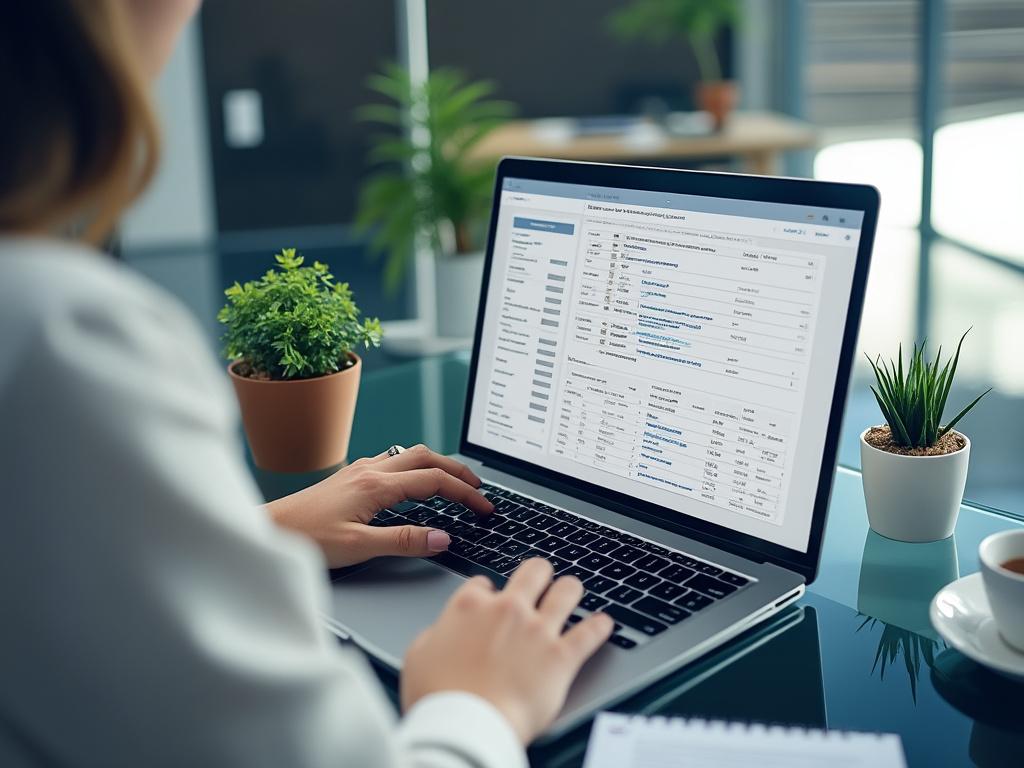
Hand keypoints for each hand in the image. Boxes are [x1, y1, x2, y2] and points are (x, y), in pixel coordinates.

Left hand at [265, 444, 493, 567]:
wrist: (268, 528)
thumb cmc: (305, 538)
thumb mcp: (359, 547)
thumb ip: (404, 541)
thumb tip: (442, 538)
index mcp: (377, 485)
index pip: (434, 481)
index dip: (464, 493)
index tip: (484, 506)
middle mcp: (370, 470)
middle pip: (427, 457)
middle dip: (457, 470)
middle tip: (478, 488)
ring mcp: (360, 470)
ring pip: (410, 454)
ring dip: (437, 465)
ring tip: (453, 481)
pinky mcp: (351, 476)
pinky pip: (393, 461)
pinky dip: (415, 468)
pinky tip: (413, 483)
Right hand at [401, 559, 614, 743]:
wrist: (465, 727)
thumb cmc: (438, 698)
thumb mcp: (418, 656)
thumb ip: (436, 634)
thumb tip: (442, 632)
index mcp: (469, 606)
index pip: (483, 583)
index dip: (488, 592)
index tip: (491, 601)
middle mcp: (507, 609)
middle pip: (533, 571)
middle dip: (539, 574)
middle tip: (540, 582)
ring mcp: (537, 630)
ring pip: (567, 590)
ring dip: (571, 590)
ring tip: (572, 593)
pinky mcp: (562, 656)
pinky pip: (591, 632)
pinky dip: (600, 627)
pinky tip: (604, 625)